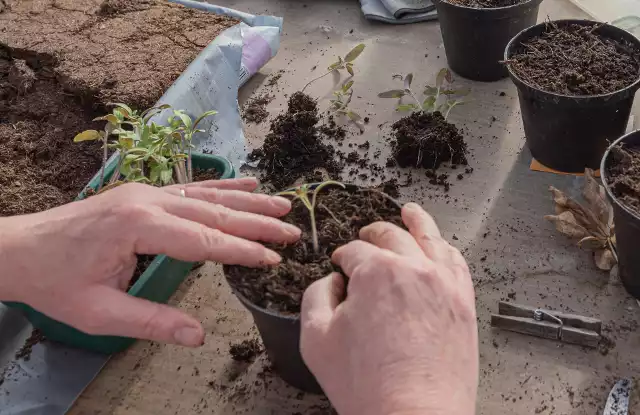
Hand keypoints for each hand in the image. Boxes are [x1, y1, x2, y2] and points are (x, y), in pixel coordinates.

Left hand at [0, 178, 299, 346]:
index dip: (243, 250)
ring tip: (283, 204)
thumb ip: (152, 322)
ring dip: (248, 200)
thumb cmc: (56, 282)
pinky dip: (222, 187)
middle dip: (257, 222)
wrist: (19, 249)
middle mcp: (148, 200)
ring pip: (208, 195)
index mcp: (139, 226)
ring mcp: (147, 192)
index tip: (274, 258)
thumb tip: (198, 336)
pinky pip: (191, 188)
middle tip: (293, 230)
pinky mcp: (143, 193)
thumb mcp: (100, 313)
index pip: (204, 240)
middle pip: (214, 212)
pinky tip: (246, 182)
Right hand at [301, 203, 477, 414]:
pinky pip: (457, 262)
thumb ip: (316, 296)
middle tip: (365, 238)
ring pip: (430, 238)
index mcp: (375, 272)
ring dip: (416, 221)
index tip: (339, 266)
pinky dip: (445, 248)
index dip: (343, 256)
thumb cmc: (366, 384)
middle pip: (391, 236)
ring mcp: (444, 283)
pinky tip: (440, 245)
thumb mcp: (316, 338)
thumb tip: (332, 281)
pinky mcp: (464, 302)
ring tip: (411, 212)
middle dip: (373, 234)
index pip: (355, 251)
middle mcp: (413, 268)